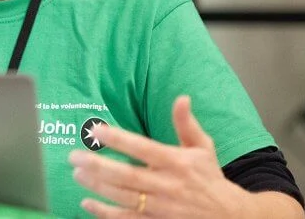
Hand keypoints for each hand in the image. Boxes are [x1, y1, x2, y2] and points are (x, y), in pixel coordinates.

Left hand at [68, 96, 247, 217]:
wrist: (230, 217)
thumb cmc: (209, 177)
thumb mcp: (202, 147)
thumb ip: (186, 123)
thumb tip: (182, 97)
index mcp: (177, 162)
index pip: (143, 148)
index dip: (119, 139)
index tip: (96, 130)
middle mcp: (167, 185)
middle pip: (127, 175)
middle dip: (98, 165)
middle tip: (74, 156)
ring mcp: (160, 207)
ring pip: (123, 197)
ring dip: (97, 186)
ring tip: (77, 173)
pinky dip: (105, 213)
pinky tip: (86, 203)